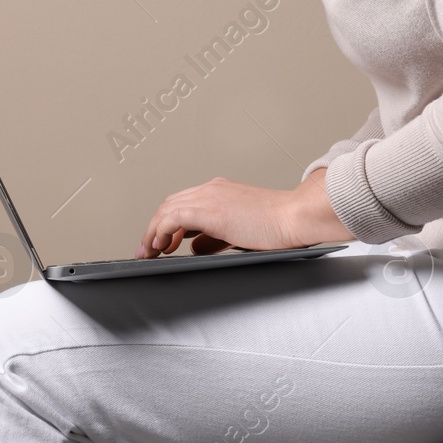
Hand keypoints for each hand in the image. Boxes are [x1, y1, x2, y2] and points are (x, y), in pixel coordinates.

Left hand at [135, 170, 355, 258]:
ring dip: (153, 231)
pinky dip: (161, 231)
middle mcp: (212, 189)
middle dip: (154, 227)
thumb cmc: (279, 226)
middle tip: (146, 250)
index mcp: (221, 191)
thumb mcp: (239, 232)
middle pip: (170, 204)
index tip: (160, 242)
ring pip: (167, 209)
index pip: (184, 203)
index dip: (167, 223)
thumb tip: (196, 246)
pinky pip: (173, 218)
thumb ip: (216, 236)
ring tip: (148, 252)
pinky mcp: (209, 210)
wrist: (296, 217)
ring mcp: (210, 197)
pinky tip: (159, 246)